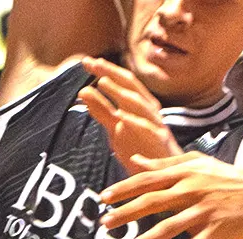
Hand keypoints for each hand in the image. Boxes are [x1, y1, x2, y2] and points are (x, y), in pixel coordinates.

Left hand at [78, 57, 180, 171]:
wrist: (160, 174)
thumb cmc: (140, 147)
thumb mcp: (115, 128)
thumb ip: (101, 111)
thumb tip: (82, 92)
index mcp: (139, 103)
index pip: (121, 81)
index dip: (104, 70)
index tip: (86, 61)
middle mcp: (148, 109)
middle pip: (130, 85)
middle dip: (111, 73)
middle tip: (92, 63)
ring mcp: (155, 123)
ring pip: (138, 103)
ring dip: (120, 92)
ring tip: (102, 82)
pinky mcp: (159, 139)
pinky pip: (146, 128)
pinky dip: (133, 121)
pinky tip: (120, 115)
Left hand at [94, 152, 242, 238]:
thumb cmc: (225, 176)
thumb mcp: (197, 163)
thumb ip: (164, 164)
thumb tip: (135, 160)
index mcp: (185, 174)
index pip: (148, 180)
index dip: (125, 188)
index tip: (104, 198)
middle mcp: (192, 191)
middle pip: (153, 202)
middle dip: (127, 213)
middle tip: (104, 223)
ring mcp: (204, 211)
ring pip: (170, 227)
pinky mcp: (216, 229)